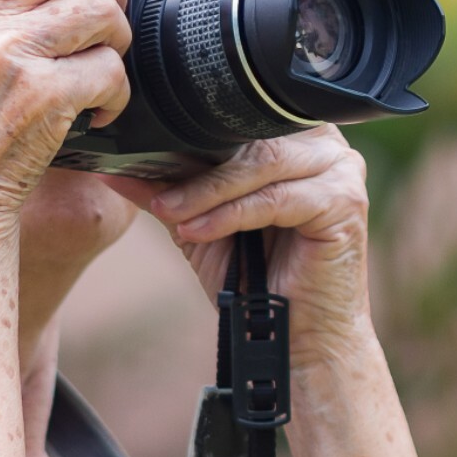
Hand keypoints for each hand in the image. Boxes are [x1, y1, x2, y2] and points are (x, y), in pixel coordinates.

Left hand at [110, 127, 374, 371]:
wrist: (291, 338)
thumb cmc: (253, 279)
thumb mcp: (200, 224)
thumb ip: (168, 189)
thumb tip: (112, 165)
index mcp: (294, 136)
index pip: (237, 118)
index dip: (189, 131)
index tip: (141, 149)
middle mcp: (324, 143)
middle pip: (250, 136)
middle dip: (194, 165)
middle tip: (153, 193)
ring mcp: (341, 169)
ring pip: (261, 163)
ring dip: (207, 191)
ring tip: (170, 213)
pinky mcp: (345, 202)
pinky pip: (276, 198)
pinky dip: (231, 214)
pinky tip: (198, 232)